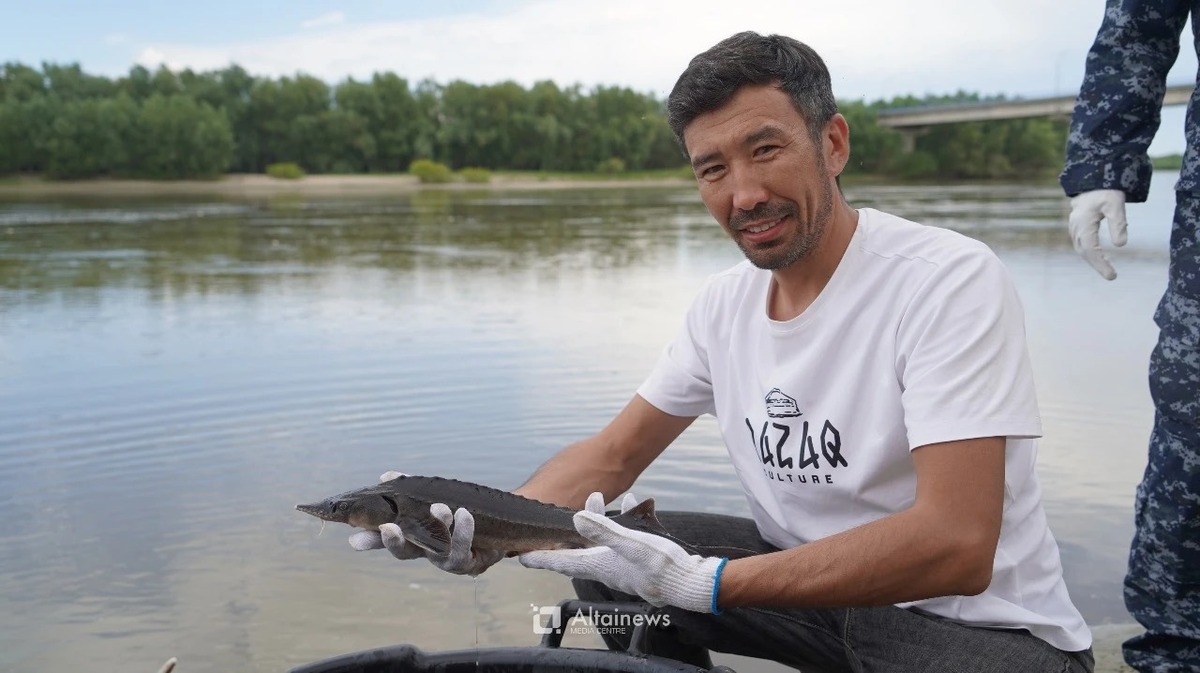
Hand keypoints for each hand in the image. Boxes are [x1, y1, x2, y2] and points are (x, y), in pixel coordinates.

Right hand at [348, 471, 503, 575]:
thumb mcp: (433, 498)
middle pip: (407, 552)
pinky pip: (465, 549)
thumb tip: (387, 476)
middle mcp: (429, 552)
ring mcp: (450, 559)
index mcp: (417, 538)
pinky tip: (464, 513)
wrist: (498, 528)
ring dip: (440, 528)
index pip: (390, 539)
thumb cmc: (459, 515)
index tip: (354, 537)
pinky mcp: (472, 562)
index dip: (372, 539)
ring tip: (441, 507)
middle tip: (388, 528)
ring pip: (439, 551)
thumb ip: (410, 489)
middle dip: (395, 542)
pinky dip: (464, 531)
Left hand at [520, 492, 726, 612]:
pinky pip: (625, 541)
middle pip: (580, 549)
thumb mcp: (630, 543)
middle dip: (571, 529)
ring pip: (603, 542)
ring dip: (600, 521)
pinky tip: (634, 505)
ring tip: (599, 499)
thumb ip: (603, 531)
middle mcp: (608, 569)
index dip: (541, 557)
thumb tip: (574, 518)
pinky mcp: (641, 563)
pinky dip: (624, 523)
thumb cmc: (661, 565)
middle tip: (561, 514)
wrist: (693, 582)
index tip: (521, 556)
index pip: (562, 562)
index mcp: (600, 565)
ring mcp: (625, 567)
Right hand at [1068, 189, 1128, 279]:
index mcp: (1084, 223)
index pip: (1090, 250)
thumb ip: (1118, 224)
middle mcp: (1076, 227)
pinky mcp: (1076, 226)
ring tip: (1107, 269)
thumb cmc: (1106, 191)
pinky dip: (1089, 253)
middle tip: (1111, 276)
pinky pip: (1081, 243)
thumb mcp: (1116, 205)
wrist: (1093, 179)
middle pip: (1084, 252)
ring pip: (1081, 249)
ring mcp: (1074, 227)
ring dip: (1092, 260)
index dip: (1100, 264)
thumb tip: (1121, 245)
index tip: (1112, 276)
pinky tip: (1099, 257)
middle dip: (1097, 265)